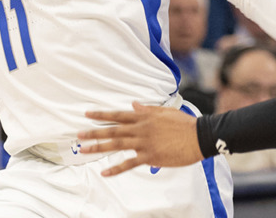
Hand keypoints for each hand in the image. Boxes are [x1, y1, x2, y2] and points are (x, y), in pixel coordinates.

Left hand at [79, 102, 203, 175]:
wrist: (198, 137)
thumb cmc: (183, 123)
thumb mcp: (164, 112)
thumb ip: (147, 109)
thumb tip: (134, 104)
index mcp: (143, 117)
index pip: (118, 115)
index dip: (101, 115)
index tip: (87, 114)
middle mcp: (140, 129)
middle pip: (113, 130)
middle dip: (93, 132)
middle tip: (78, 134)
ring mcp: (144, 143)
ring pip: (116, 145)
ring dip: (98, 147)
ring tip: (84, 150)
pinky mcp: (149, 157)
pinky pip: (129, 164)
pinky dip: (116, 168)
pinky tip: (104, 171)